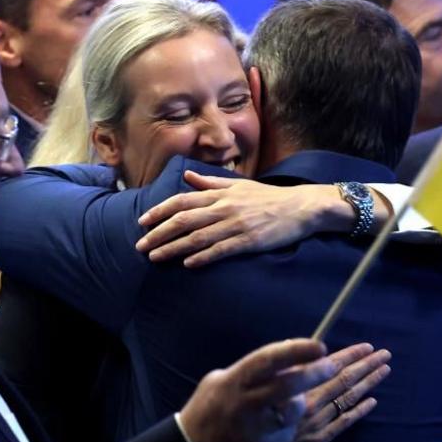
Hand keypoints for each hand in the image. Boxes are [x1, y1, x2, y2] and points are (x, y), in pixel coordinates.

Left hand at [136, 171, 347, 267]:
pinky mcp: (248, 241)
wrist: (300, 207)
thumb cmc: (268, 197)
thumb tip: (186, 177)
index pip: (183, 200)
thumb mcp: (239, 185)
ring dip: (173, 247)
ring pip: (198, 237)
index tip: (143, 222)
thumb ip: (211, 182)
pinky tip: (188, 264)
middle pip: (184, 219)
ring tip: (155, 257)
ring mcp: (236, 225)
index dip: (160, 211)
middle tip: (141, 245)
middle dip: (159, 233)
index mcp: (221, 193)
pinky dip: (202, 256)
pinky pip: (221, 250)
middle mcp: (224, 207)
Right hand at [178, 338, 338, 441]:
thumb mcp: (220, 381)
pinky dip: (296, 422)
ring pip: (294, 411)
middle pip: (288, 386)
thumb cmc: (209, 409)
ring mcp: (256, 430)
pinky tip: (298, 418)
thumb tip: (287, 357)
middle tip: (333, 364)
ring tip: (300, 399)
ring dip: (303, 402)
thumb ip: (252, 370)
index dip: (296, 351)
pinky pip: (291, 431)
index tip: (319, 345)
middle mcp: (245, 404)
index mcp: (235, 382)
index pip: (269, 361)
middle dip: (315, 374)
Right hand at [266, 343, 390, 441]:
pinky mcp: (318, 439)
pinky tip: (373, 401)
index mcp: (295, 387)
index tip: (366, 346)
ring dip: (368, 382)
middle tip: (384, 353)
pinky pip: (344, 422)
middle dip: (366, 364)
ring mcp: (316, 422)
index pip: (329, 366)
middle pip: (344, 379)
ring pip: (348, 398)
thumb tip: (303, 355)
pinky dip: (359, 411)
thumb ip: (280, 371)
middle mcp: (309, 403)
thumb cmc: (244, 413)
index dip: (350, 355)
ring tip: (384, 369)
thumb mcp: (256, 385)